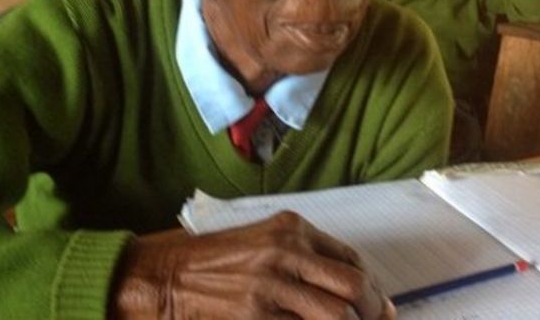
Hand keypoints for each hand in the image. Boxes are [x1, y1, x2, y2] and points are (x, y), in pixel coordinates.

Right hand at [111, 211, 394, 319]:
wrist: (161, 277)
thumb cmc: (209, 261)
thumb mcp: (259, 242)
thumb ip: (299, 257)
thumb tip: (345, 288)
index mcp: (291, 229)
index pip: (350, 259)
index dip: (371, 288)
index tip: (378, 307)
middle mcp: (287, 251)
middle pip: (353, 286)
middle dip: (371, 312)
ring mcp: (272, 284)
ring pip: (336, 315)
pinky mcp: (256, 315)